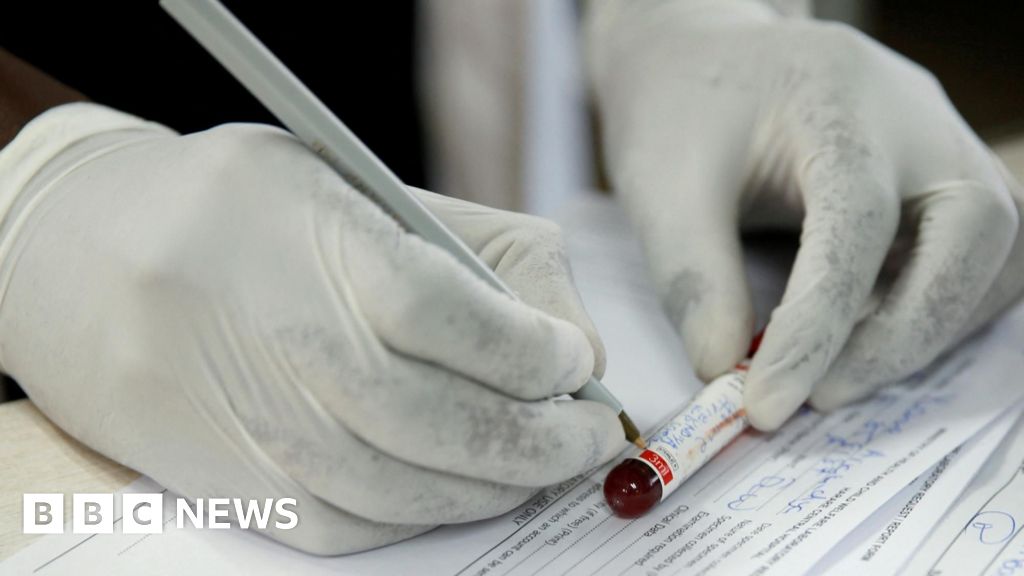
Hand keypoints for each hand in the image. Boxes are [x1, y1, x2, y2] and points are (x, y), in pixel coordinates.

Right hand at [0, 103, 622, 553]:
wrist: (93, 260)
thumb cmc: (250, 211)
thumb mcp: (363, 186)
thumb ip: (481, 257)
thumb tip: (574, 346)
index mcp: (332, 253)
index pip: (470, 324)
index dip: (543, 354)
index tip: (575, 364)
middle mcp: (294, 347)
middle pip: (452, 425)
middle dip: (547, 443)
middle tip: (590, 437)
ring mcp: (262, 426)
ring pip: (412, 491)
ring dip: (497, 487)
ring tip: (540, 465)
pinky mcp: (240, 484)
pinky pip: (357, 527)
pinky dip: (426, 515)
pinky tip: (458, 485)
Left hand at [587, 0, 1023, 428]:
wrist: (703, 59)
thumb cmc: (679, 113)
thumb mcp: (662, 189)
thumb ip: (694, 280)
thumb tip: (724, 372)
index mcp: (837, 99)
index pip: (856, 222)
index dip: (816, 325)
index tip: (766, 403)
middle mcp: (916, 116)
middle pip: (972, 230)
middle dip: (907, 332)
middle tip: (824, 396)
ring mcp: (942, 142)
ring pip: (992, 251)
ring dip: (928, 329)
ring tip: (837, 376)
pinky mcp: (940, 176)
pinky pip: (972, 256)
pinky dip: (931, 311)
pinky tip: (863, 341)